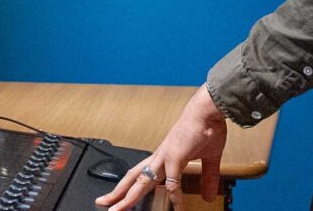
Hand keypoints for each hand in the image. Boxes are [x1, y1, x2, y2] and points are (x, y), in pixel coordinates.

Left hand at [95, 84, 227, 210]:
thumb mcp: (207, 159)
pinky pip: (173, 182)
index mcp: (163, 157)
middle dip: (118, 193)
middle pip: (133, 179)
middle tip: (103, 203)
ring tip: (117, 208)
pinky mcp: (175, 157)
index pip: (141, 175)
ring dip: (129, 196)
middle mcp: (159, 158)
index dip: (131, 187)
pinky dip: (174, 196)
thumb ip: (207, 178)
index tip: (124, 200)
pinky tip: (177, 207)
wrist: (206, 111)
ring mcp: (165, 157)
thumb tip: (209, 196)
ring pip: (142, 181)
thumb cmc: (205, 129)